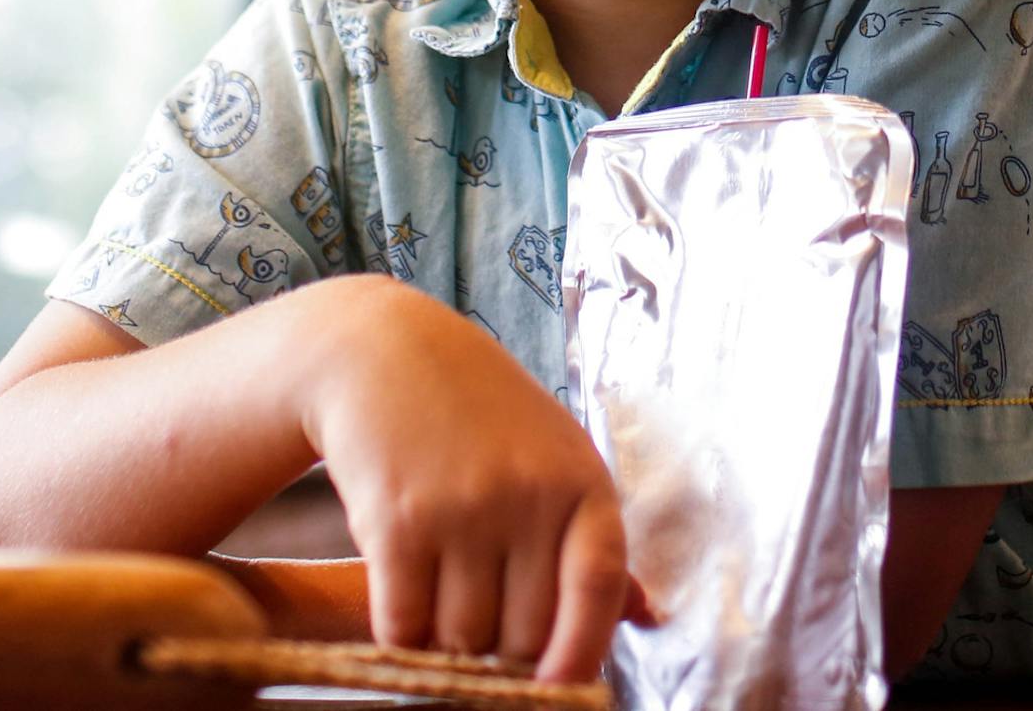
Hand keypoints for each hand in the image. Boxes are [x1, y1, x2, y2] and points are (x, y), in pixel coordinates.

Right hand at [297, 275, 648, 680]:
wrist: (384, 355)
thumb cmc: (482, 414)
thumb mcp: (556, 457)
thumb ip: (594, 541)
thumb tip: (649, 615)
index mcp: (583, 481)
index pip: (601, 586)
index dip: (585, 650)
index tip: (564, 687)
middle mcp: (529, 495)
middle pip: (527, 633)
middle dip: (506, 650)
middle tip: (485, 622)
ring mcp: (464, 509)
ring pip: (464, 638)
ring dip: (450, 641)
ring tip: (442, 595)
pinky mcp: (399, 524)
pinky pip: (404, 627)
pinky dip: (401, 633)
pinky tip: (403, 596)